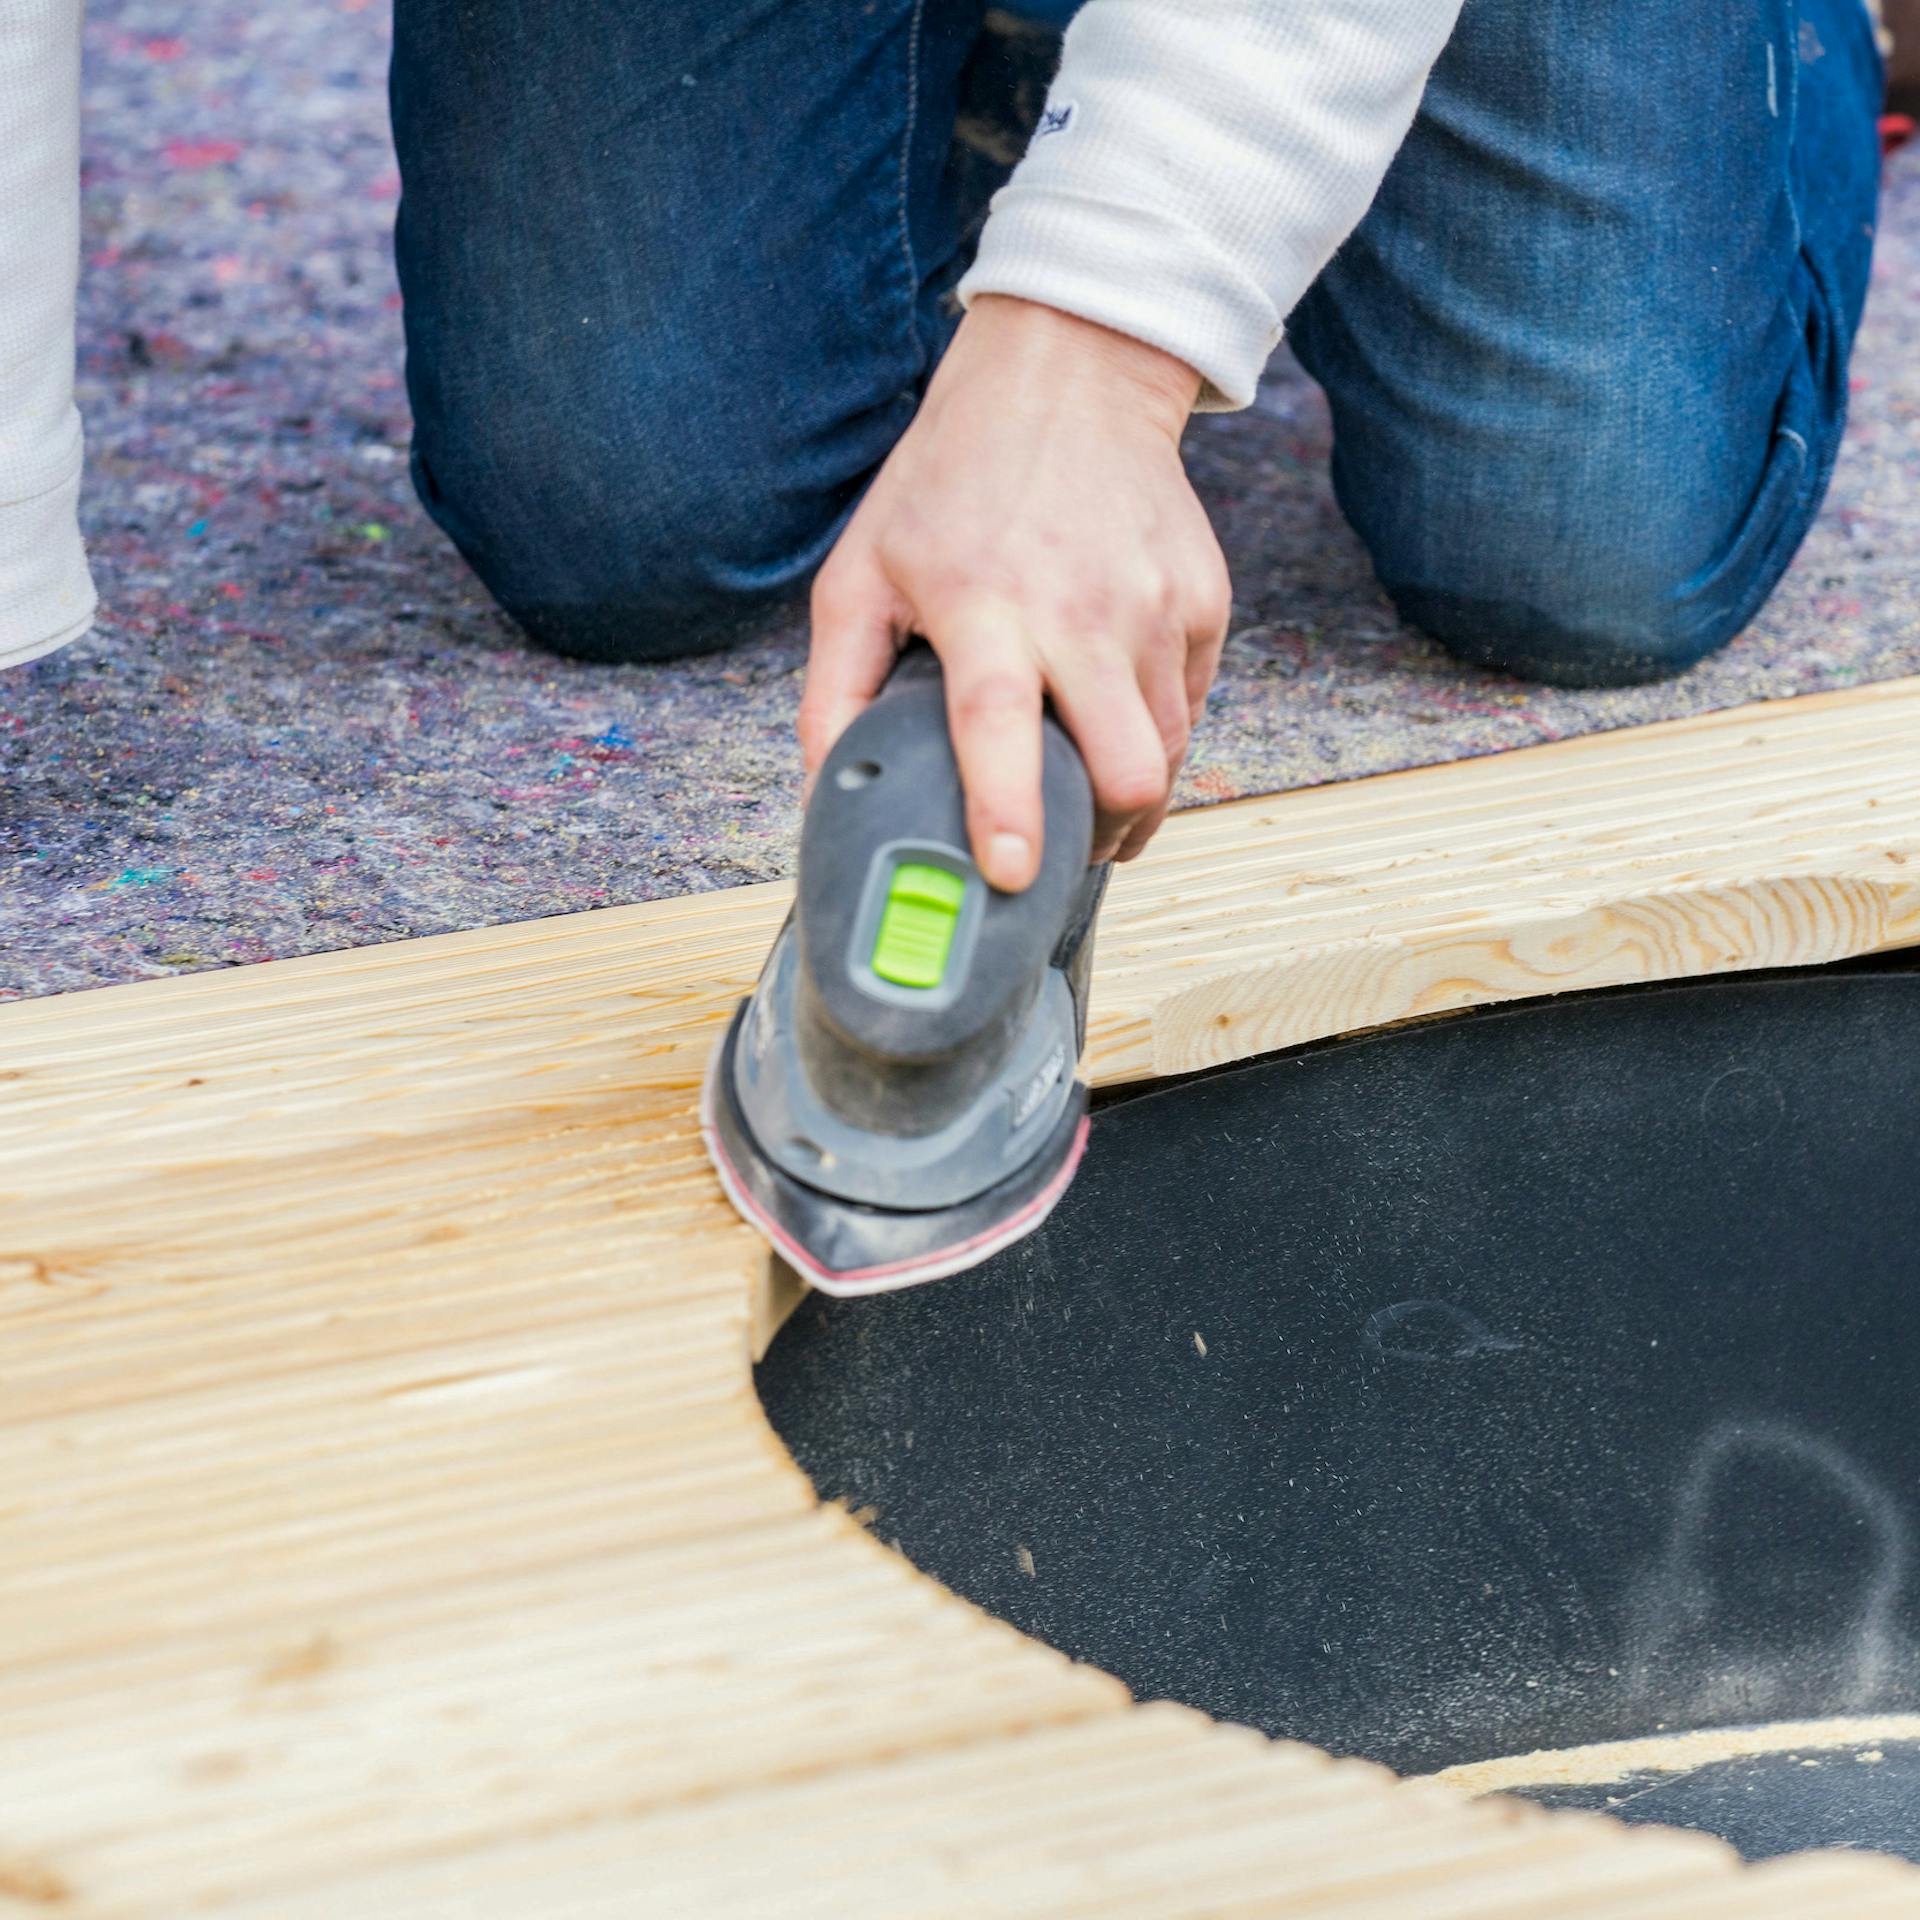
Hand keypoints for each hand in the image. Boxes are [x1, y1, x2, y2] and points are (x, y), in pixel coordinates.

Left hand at [800, 294, 1231, 889]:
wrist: (1068, 378)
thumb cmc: (950, 483)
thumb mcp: (861, 574)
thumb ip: (833, 691)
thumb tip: (824, 797)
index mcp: (984, 603)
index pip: (999, 722)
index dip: (1009, 808)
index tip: (1014, 873)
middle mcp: (1081, 609)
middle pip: (1126, 766)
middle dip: (1104, 835)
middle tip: (1067, 851)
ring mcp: (1156, 605)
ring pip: (1168, 754)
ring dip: (1129, 795)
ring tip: (1085, 787)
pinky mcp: (1204, 601)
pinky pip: (1190, 707)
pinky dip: (1155, 733)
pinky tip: (1112, 708)